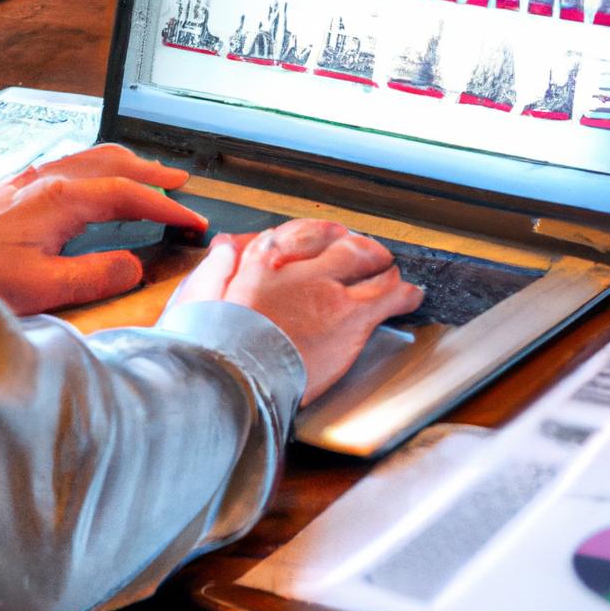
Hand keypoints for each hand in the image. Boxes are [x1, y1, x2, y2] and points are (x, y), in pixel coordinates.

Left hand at [0, 144, 207, 313]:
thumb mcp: (43, 287)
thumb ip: (96, 275)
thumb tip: (134, 267)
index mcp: (62, 200)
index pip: (131, 195)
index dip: (168, 208)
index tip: (192, 220)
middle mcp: (50, 180)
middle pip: (117, 163)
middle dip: (154, 173)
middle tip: (182, 183)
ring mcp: (33, 178)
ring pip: (94, 156)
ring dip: (130, 162)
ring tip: (151, 171)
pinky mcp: (20, 186)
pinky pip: (75, 161)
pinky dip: (103, 164)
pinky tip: (100, 178)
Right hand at [171, 219, 422, 403]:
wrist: (228, 376)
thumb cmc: (207, 345)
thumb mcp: (197, 297)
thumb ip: (216, 268)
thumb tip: (225, 247)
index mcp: (263, 260)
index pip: (303, 234)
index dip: (320, 237)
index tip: (326, 242)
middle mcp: (301, 269)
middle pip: (344, 244)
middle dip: (359, 248)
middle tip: (369, 255)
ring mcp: (330, 291)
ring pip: (371, 265)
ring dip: (382, 268)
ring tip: (390, 273)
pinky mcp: (350, 319)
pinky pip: (389, 297)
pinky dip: (405, 294)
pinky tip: (413, 294)